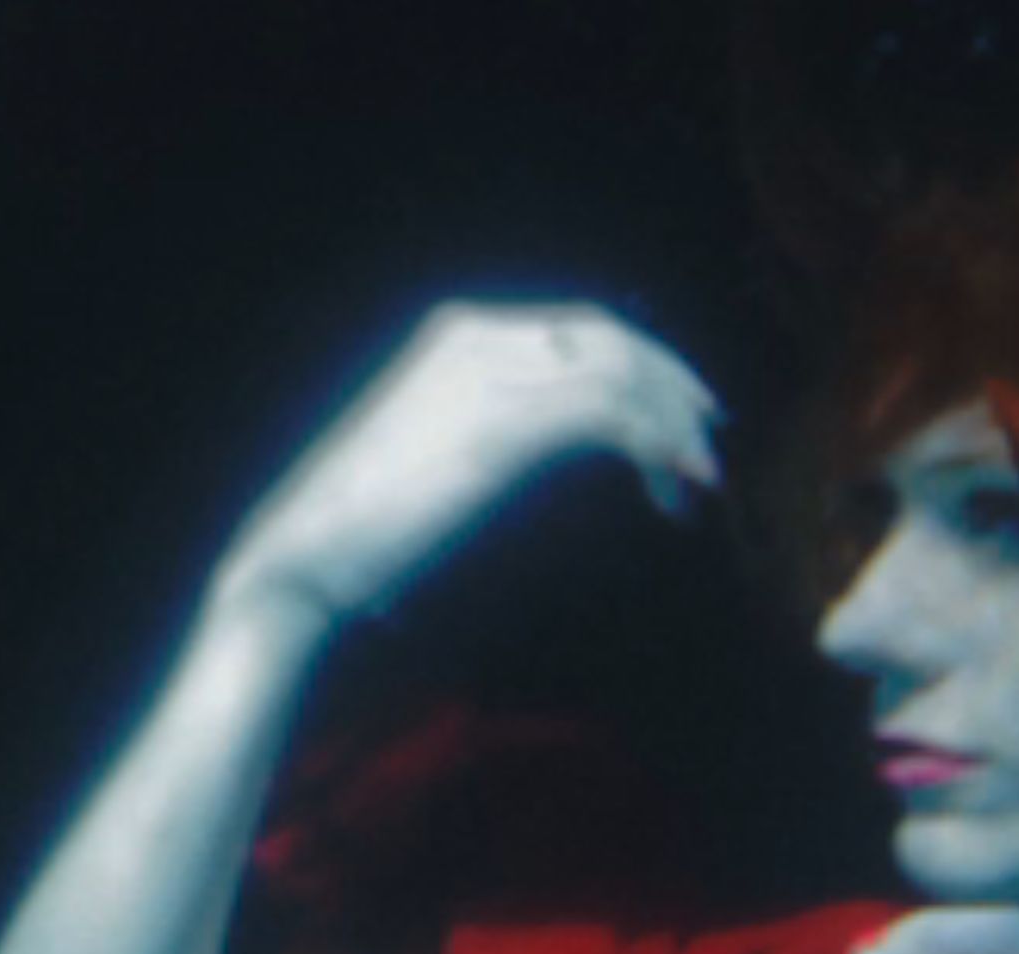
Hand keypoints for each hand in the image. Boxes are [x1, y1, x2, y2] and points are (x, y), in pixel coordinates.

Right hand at [212, 301, 721, 626]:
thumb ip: (502, 436)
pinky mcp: (507, 429)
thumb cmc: (366, 532)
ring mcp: (493, 377)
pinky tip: (680, 483)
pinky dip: (660, 445)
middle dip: (673, 386)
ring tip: (702, 480)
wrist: (307, 560)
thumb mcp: (443, 459)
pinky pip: (613, 417)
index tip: (682, 411)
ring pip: (622, 375)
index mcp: (462, 336)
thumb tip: (566, 453)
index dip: (644, 364)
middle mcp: (481, 340)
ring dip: (673, 426)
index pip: (581, 329)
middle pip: (613, 340)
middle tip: (711, 438)